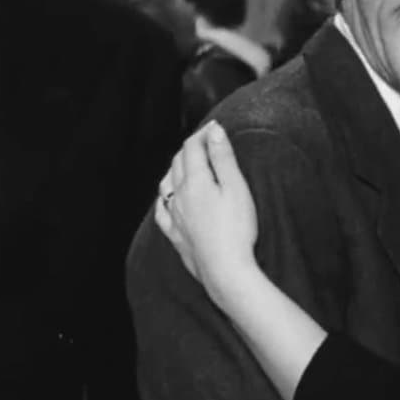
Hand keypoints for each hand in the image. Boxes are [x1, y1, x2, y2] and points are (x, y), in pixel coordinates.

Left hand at [154, 122, 258, 303]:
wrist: (226, 271)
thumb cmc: (237, 229)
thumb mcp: (237, 188)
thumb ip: (223, 158)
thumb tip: (213, 131)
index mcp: (195, 181)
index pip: (192, 147)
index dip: (203, 134)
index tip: (215, 128)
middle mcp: (178, 196)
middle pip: (178, 162)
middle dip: (190, 147)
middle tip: (206, 141)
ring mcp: (174, 217)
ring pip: (166, 184)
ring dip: (176, 169)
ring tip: (187, 164)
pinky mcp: (175, 236)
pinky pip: (161, 211)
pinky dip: (164, 198)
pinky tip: (167, 199)